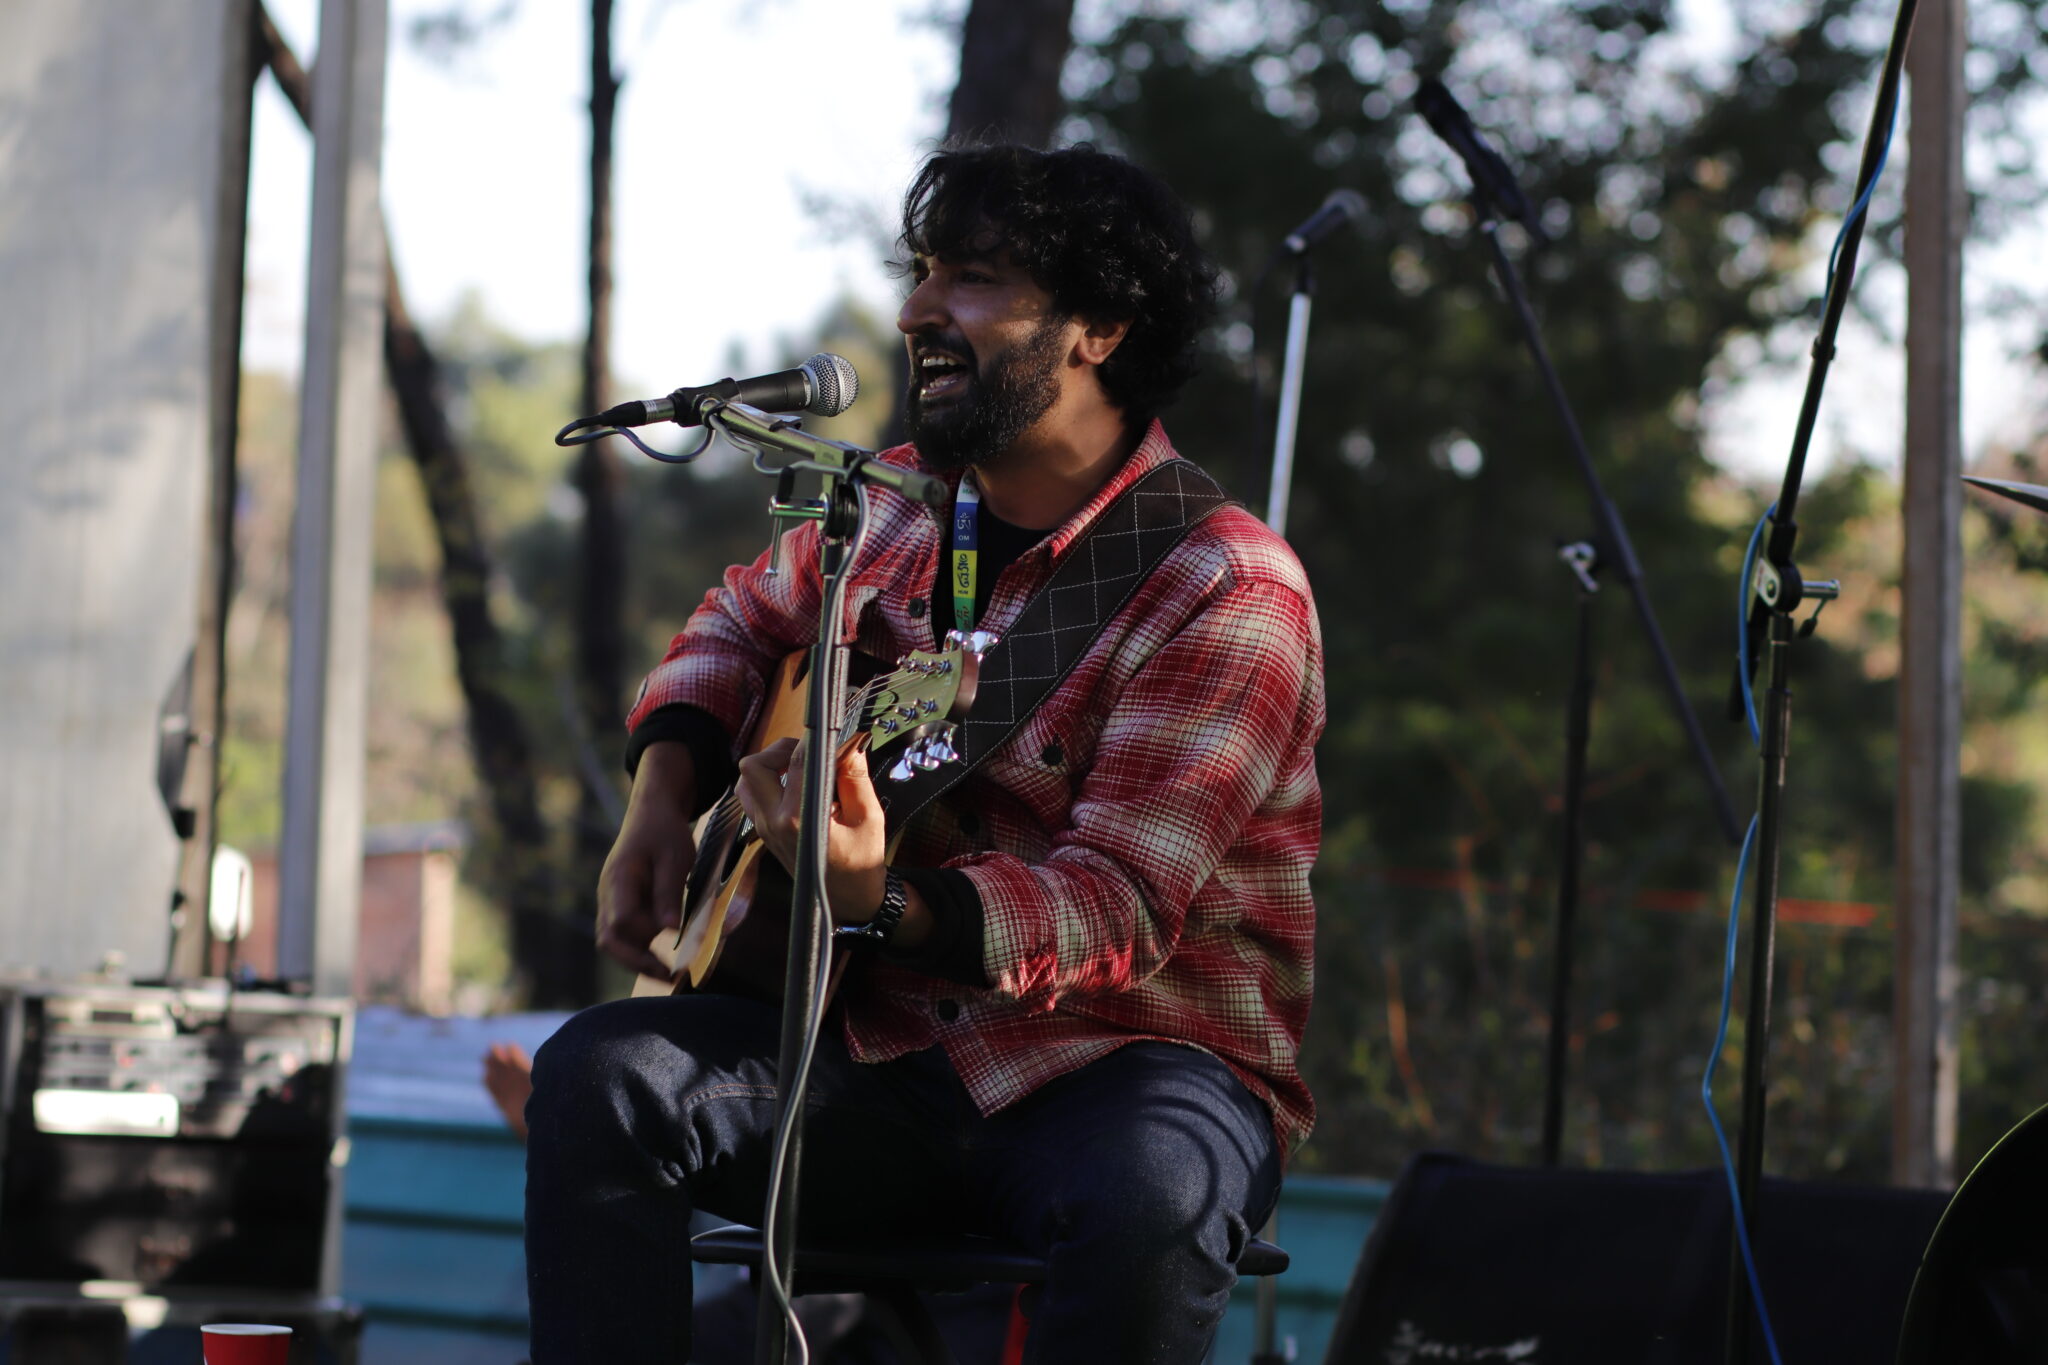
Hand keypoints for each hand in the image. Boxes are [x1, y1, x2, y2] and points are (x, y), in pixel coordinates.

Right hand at [596, 743, 698, 978]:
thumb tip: (668, 930)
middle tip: (669, 978)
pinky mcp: (620, 906)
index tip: (672, 951)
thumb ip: (668, 892)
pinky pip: (623, 935)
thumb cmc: (664, 832)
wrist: (651, 813)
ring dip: (638, 960)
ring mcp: (611, 901)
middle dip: (636, 963)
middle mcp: (608, 894)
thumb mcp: (674, 856)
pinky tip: (664, 960)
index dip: (643, 939)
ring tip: (670, 975)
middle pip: (609, 939)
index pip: (620, 920)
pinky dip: (640, 950)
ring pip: (613, 941)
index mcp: (619, 878)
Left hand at [734, 736, 887, 923]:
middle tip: (809, 752)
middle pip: (754, 766)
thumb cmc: (861, 862)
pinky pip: (752, 796)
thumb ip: (855, 778)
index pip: (799, 763)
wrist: (848, 899)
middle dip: (781, 749)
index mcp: (799, 819)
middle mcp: (773, 822)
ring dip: (769, 765)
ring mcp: (764, 828)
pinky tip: (794, 784)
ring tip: (799, 766)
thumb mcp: (869, 818)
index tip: (834, 735)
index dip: (817, 741)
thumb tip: (850, 743)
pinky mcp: (764, 831)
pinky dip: (768, 782)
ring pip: (747, 780)